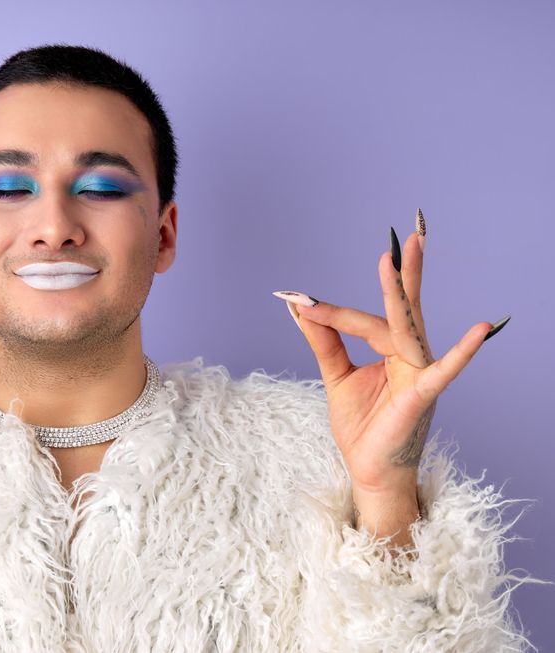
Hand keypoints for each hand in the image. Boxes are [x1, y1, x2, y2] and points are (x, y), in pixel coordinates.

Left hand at [274, 215, 508, 500]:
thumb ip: (324, 341)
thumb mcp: (336, 376)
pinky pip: (444, 370)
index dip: (331, 311)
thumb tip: (300, 307)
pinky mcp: (423, 395)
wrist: (368, 468)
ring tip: (397, 257)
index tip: (298, 300)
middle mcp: (410, 355)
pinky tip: (481, 329)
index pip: (364, 320)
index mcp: (391, 350)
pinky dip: (464, 352)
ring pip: (401, 328)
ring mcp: (419, 373)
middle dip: (401, 273)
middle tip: (403, 235)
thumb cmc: (362, 425)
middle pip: (400, 309)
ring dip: (400, 292)